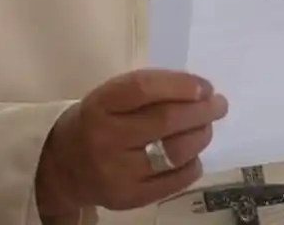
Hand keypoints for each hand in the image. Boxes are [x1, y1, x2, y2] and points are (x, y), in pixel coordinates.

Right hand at [37, 68, 227, 213]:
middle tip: (219, 104)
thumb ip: (148, 91)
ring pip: (175, 152)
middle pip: (165, 121)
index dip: (179, 85)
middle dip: (201, 110)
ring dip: (201, 135)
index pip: (143, 89)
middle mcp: (107, 138)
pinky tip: (192, 155)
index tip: (204, 86)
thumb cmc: (98, 121)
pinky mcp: (129, 198)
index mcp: (101, 104)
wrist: (64, 165)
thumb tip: (200, 91)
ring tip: (205, 127)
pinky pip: (174, 180)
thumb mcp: (111, 96)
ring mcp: (118, 172)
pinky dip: (192, 164)